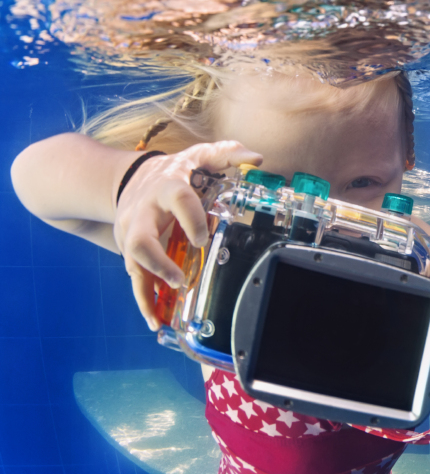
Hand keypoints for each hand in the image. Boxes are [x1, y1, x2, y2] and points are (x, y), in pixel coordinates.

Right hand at [114, 141, 262, 330]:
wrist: (128, 177)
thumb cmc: (173, 171)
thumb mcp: (199, 156)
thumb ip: (228, 154)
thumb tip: (258, 159)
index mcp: (166, 188)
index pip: (177, 200)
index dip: (190, 219)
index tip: (202, 237)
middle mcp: (143, 212)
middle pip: (141, 240)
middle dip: (158, 263)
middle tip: (178, 279)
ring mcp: (131, 232)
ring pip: (133, 264)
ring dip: (148, 289)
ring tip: (163, 313)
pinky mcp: (127, 248)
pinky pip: (133, 277)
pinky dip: (142, 300)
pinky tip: (155, 319)